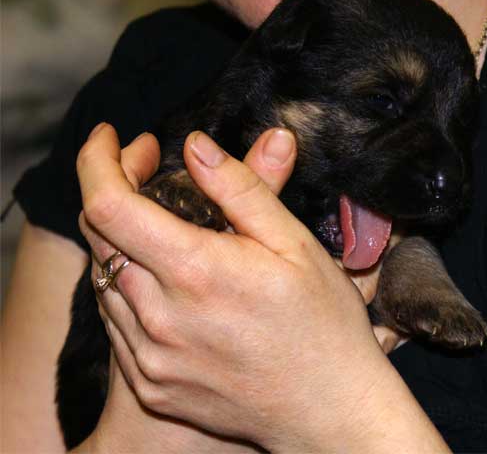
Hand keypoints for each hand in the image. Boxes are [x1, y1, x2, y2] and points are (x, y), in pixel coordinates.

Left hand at [78, 124, 441, 452]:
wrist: (329, 411)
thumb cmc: (322, 325)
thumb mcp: (294, 243)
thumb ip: (242, 188)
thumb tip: (197, 146)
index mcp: (196, 272)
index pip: (107, 204)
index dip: (97, 161)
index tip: (109, 136)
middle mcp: (159, 318)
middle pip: (99, 235)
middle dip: (113, 189)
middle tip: (150, 171)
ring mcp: (149, 357)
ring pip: (102, 276)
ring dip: (120, 238)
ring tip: (160, 222)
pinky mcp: (150, 383)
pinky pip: (115, 319)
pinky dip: (126, 283)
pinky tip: (162, 277)